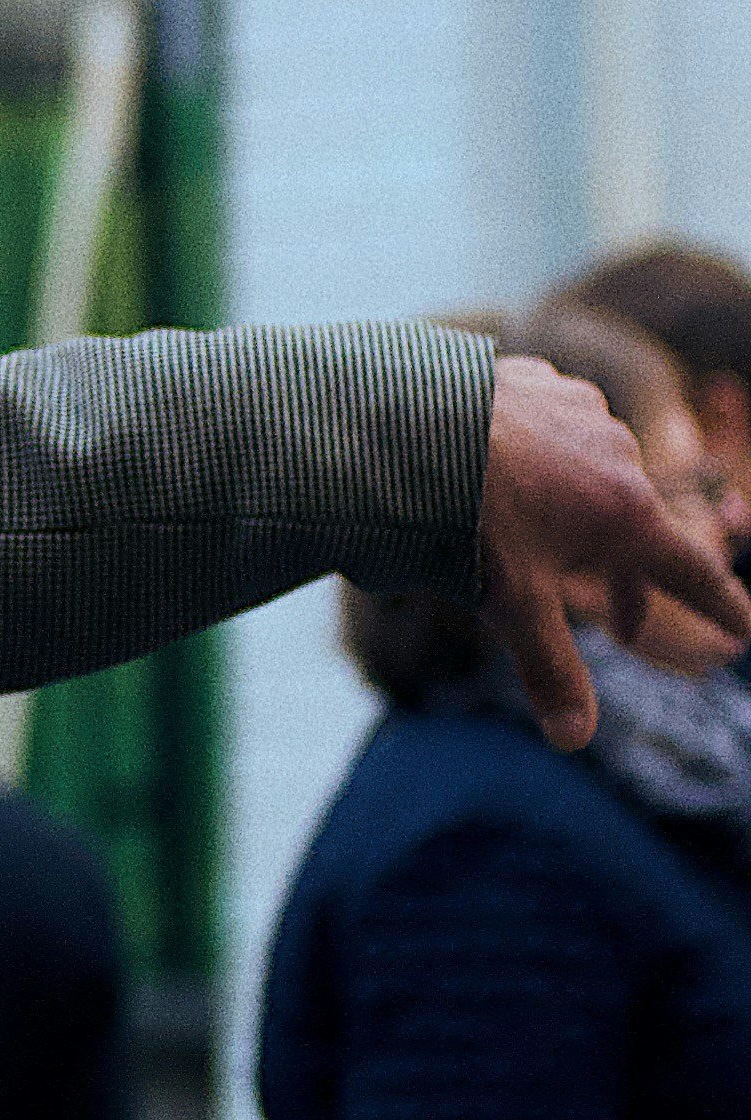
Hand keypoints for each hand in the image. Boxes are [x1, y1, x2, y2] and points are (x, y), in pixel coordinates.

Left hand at [478, 352, 750, 747]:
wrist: (401, 423)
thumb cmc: (463, 515)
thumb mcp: (510, 603)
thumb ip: (550, 668)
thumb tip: (575, 739)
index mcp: (626, 514)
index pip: (691, 570)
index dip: (718, 603)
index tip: (739, 627)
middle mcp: (619, 454)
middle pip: (638, 528)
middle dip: (629, 581)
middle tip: (621, 627)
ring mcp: (580, 411)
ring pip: (596, 477)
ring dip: (583, 517)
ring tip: (547, 545)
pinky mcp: (538, 381)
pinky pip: (557, 433)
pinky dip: (547, 464)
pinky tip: (514, 476)